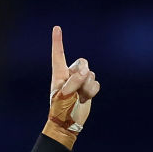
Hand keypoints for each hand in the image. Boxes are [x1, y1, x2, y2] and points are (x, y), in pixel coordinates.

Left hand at [44, 26, 99, 149]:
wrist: (68, 124)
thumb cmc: (60, 110)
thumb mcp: (64, 95)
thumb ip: (74, 82)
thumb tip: (86, 72)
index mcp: (59, 75)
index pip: (58, 55)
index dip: (58, 42)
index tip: (56, 28)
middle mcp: (69, 75)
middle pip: (82, 63)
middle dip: (82, 74)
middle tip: (77, 87)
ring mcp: (80, 82)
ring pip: (90, 74)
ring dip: (87, 86)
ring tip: (79, 97)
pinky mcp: (88, 89)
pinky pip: (96, 83)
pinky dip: (92, 91)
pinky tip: (85, 99)